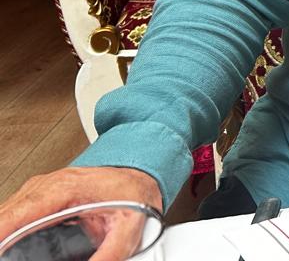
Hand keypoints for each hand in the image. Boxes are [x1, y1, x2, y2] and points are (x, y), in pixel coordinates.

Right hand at [0, 167, 161, 260]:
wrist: (135, 177)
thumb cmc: (130, 192)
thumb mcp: (128, 227)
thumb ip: (111, 254)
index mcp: (64, 189)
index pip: (18, 212)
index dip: (0, 231)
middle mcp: (44, 187)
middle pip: (5, 216)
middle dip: (0, 239)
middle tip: (5, 258)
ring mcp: (36, 191)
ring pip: (5, 216)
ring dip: (2, 236)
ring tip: (8, 256)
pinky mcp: (34, 200)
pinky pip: (11, 217)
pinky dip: (7, 233)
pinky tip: (9, 248)